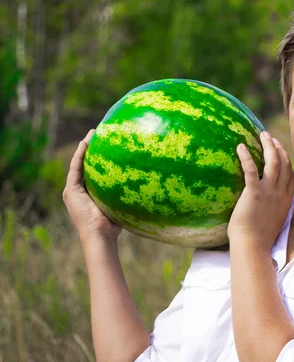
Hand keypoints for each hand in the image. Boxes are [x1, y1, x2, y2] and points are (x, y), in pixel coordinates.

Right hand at [63, 129, 120, 243]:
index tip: (108, 142)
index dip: (99, 156)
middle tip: (99, 133)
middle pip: (86, 164)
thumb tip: (148, 185)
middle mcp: (80, 190)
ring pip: (79, 163)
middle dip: (91, 148)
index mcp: (91, 193)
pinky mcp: (70, 191)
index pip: (94, 171)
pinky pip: (75, 168)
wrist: (101, 236)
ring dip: (84, 147)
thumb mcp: (121, 203)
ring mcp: (73, 191)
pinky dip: (80, 155)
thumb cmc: (115, 224)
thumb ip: (126, 193)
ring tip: (92, 133)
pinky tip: (86, 143)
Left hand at [227, 131, 293, 251]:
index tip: (280, 151)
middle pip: (284, 163)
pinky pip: (251, 168)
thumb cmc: (259, 238)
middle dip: (278, 148)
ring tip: (262, 135)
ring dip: (268, 145)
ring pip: (273, 161)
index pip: (292, 175)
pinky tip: (240, 147)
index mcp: (286, 200)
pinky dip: (246, 156)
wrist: (253, 246)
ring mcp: (269, 191)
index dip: (287, 161)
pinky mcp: (254, 192)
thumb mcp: (274, 222)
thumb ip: (274, 209)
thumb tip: (268, 206)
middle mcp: (281, 192)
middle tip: (270, 138)